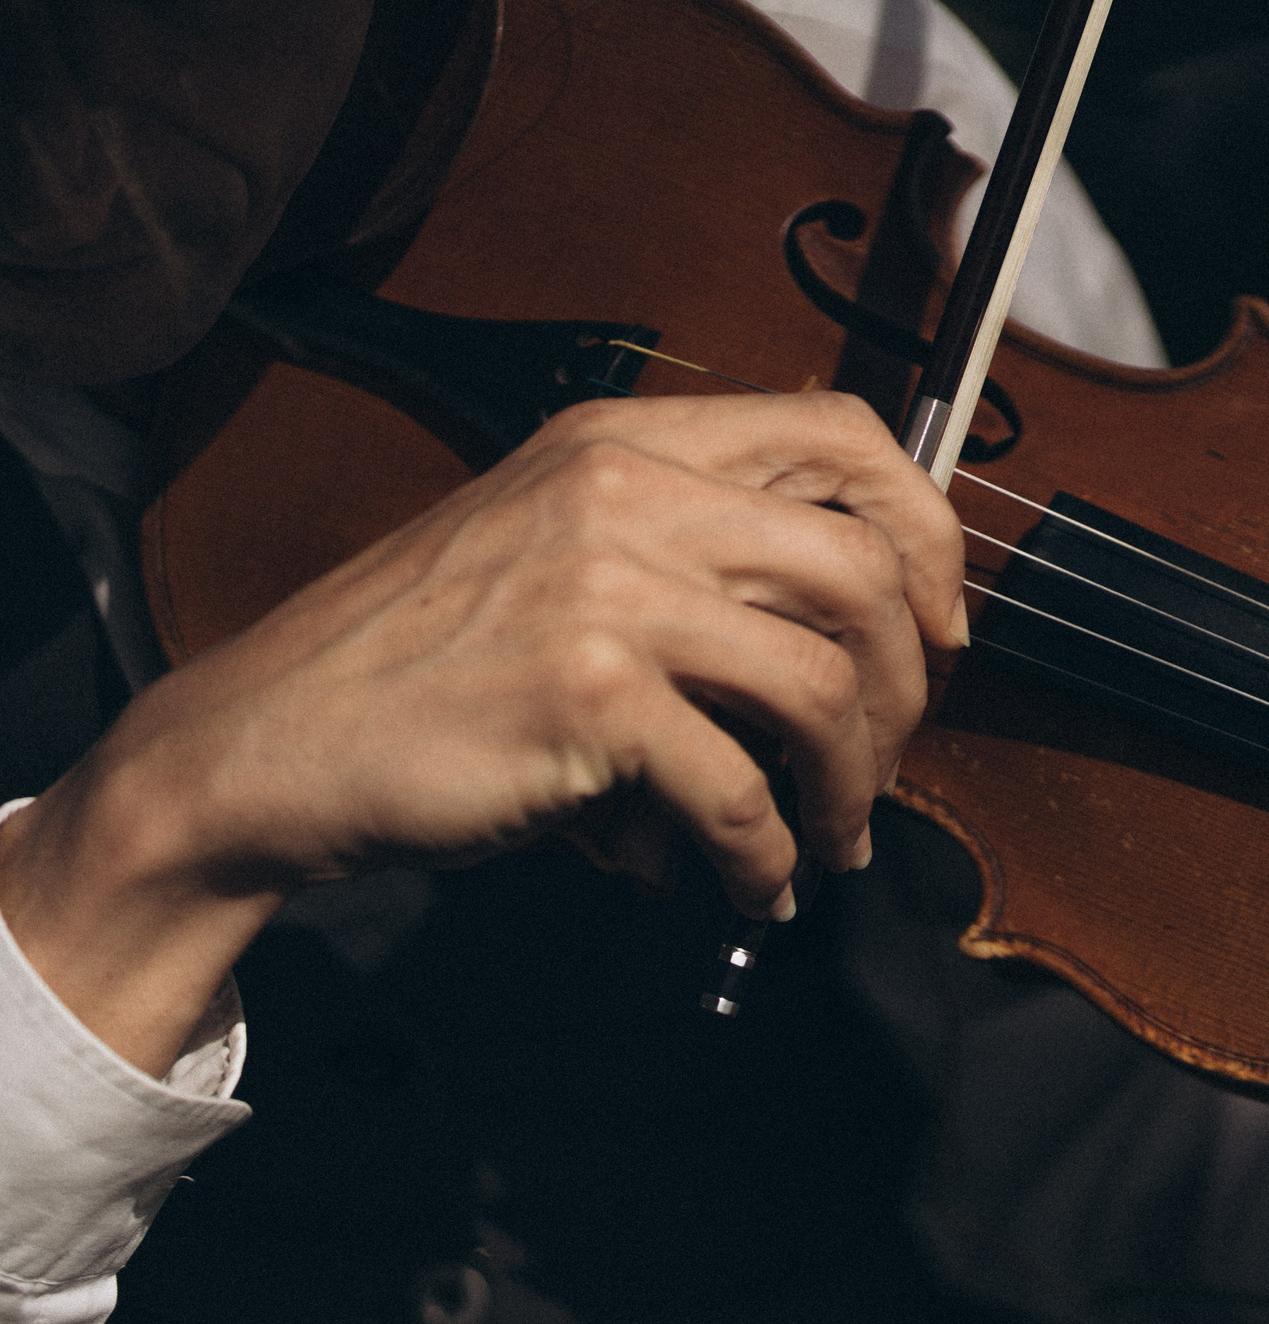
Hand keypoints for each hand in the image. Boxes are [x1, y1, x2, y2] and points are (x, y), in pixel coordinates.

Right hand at [0, 389, 964, 1072]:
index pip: (846, 436)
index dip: (928, 533)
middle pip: (865, 570)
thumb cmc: (433, 662)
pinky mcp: (587, 694)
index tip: (940, 626)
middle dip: (912, 686)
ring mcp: (606, 588)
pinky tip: (755, 887)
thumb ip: (698, 550)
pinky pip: (741, 791)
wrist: (273, 741)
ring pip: (826, 686)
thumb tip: (881, 623)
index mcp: (633, 442)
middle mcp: (629, 492)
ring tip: (832, 841)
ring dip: (853, 787)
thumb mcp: (565, 549)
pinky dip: (767, 856)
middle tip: (892, 761)